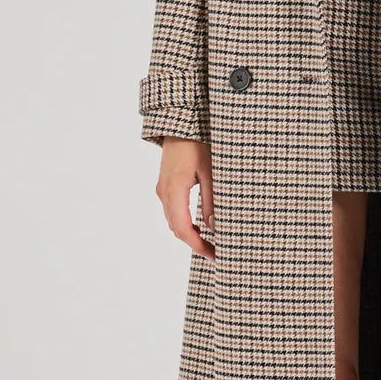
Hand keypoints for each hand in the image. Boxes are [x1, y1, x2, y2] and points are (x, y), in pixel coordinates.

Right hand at [155, 137, 214, 258]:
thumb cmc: (198, 143)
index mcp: (175, 190)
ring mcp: (162, 189)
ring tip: (212, 243)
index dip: (199, 246)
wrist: (180, 123)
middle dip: (196, 244)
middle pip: (177, 229)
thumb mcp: (212, 172)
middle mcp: (164, 193)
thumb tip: (214, 228)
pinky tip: (201, 227)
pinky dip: (185, 224)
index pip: (184, 230)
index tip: (215, 256)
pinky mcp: (165, 185)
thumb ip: (212, 202)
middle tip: (217, 254)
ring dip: (190, 235)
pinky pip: (173, 212)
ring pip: (174, 221)